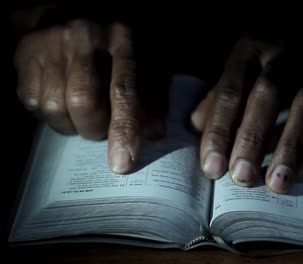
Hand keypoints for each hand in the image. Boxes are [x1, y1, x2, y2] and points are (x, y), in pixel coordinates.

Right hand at [14, 20, 163, 173]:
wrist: (76, 14)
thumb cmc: (120, 46)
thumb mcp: (149, 63)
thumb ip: (154, 98)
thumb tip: (154, 134)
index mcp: (123, 38)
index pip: (123, 89)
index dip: (124, 128)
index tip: (123, 162)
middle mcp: (83, 37)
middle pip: (83, 104)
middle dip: (96, 128)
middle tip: (104, 125)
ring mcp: (51, 44)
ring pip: (54, 109)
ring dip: (73, 123)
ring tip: (85, 111)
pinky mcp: (26, 56)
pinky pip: (34, 105)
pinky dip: (53, 113)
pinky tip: (64, 99)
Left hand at [191, 35, 302, 192]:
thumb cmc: (272, 58)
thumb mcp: (243, 64)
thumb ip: (220, 95)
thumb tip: (195, 128)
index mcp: (252, 47)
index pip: (231, 91)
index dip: (219, 130)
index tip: (212, 168)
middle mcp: (286, 55)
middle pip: (267, 95)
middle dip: (253, 138)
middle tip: (242, 178)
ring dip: (290, 150)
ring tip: (276, 185)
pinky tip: (301, 174)